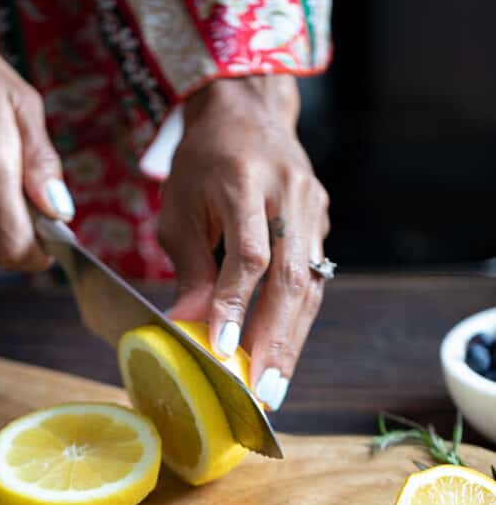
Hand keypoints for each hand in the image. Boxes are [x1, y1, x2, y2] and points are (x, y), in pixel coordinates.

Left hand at [159, 75, 329, 409]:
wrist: (247, 112)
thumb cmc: (203, 163)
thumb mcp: (180, 208)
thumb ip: (190, 267)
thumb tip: (188, 326)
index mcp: (245, 181)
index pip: (250, 255)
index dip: (237, 304)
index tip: (223, 348)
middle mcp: (289, 193)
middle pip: (292, 279)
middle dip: (277, 341)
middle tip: (263, 392)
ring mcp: (314, 207)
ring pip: (310, 285)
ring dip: (292, 341)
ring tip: (275, 387)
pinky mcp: (323, 220)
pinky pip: (312, 278)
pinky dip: (296, 320)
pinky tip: (280, 353)